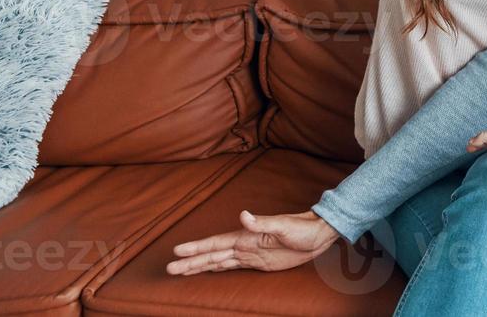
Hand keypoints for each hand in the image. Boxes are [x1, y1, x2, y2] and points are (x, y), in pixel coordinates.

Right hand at [166, 209, 338, 274]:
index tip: (177, 251)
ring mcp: (249, 254)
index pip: (216, 243)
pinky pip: (232, 268)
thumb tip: (243, 215)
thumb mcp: (283, 226)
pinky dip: (217, 270)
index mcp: (246, 236)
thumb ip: (262, 222)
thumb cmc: (302, 228)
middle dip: (190, 262)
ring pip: (218, 262)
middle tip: (169, 268)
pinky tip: (206, 271)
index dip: (197, 248)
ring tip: (180, 272)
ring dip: (199, 267)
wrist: (317, 235)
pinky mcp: (257, 263)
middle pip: (211, 255)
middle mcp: (244, 245)